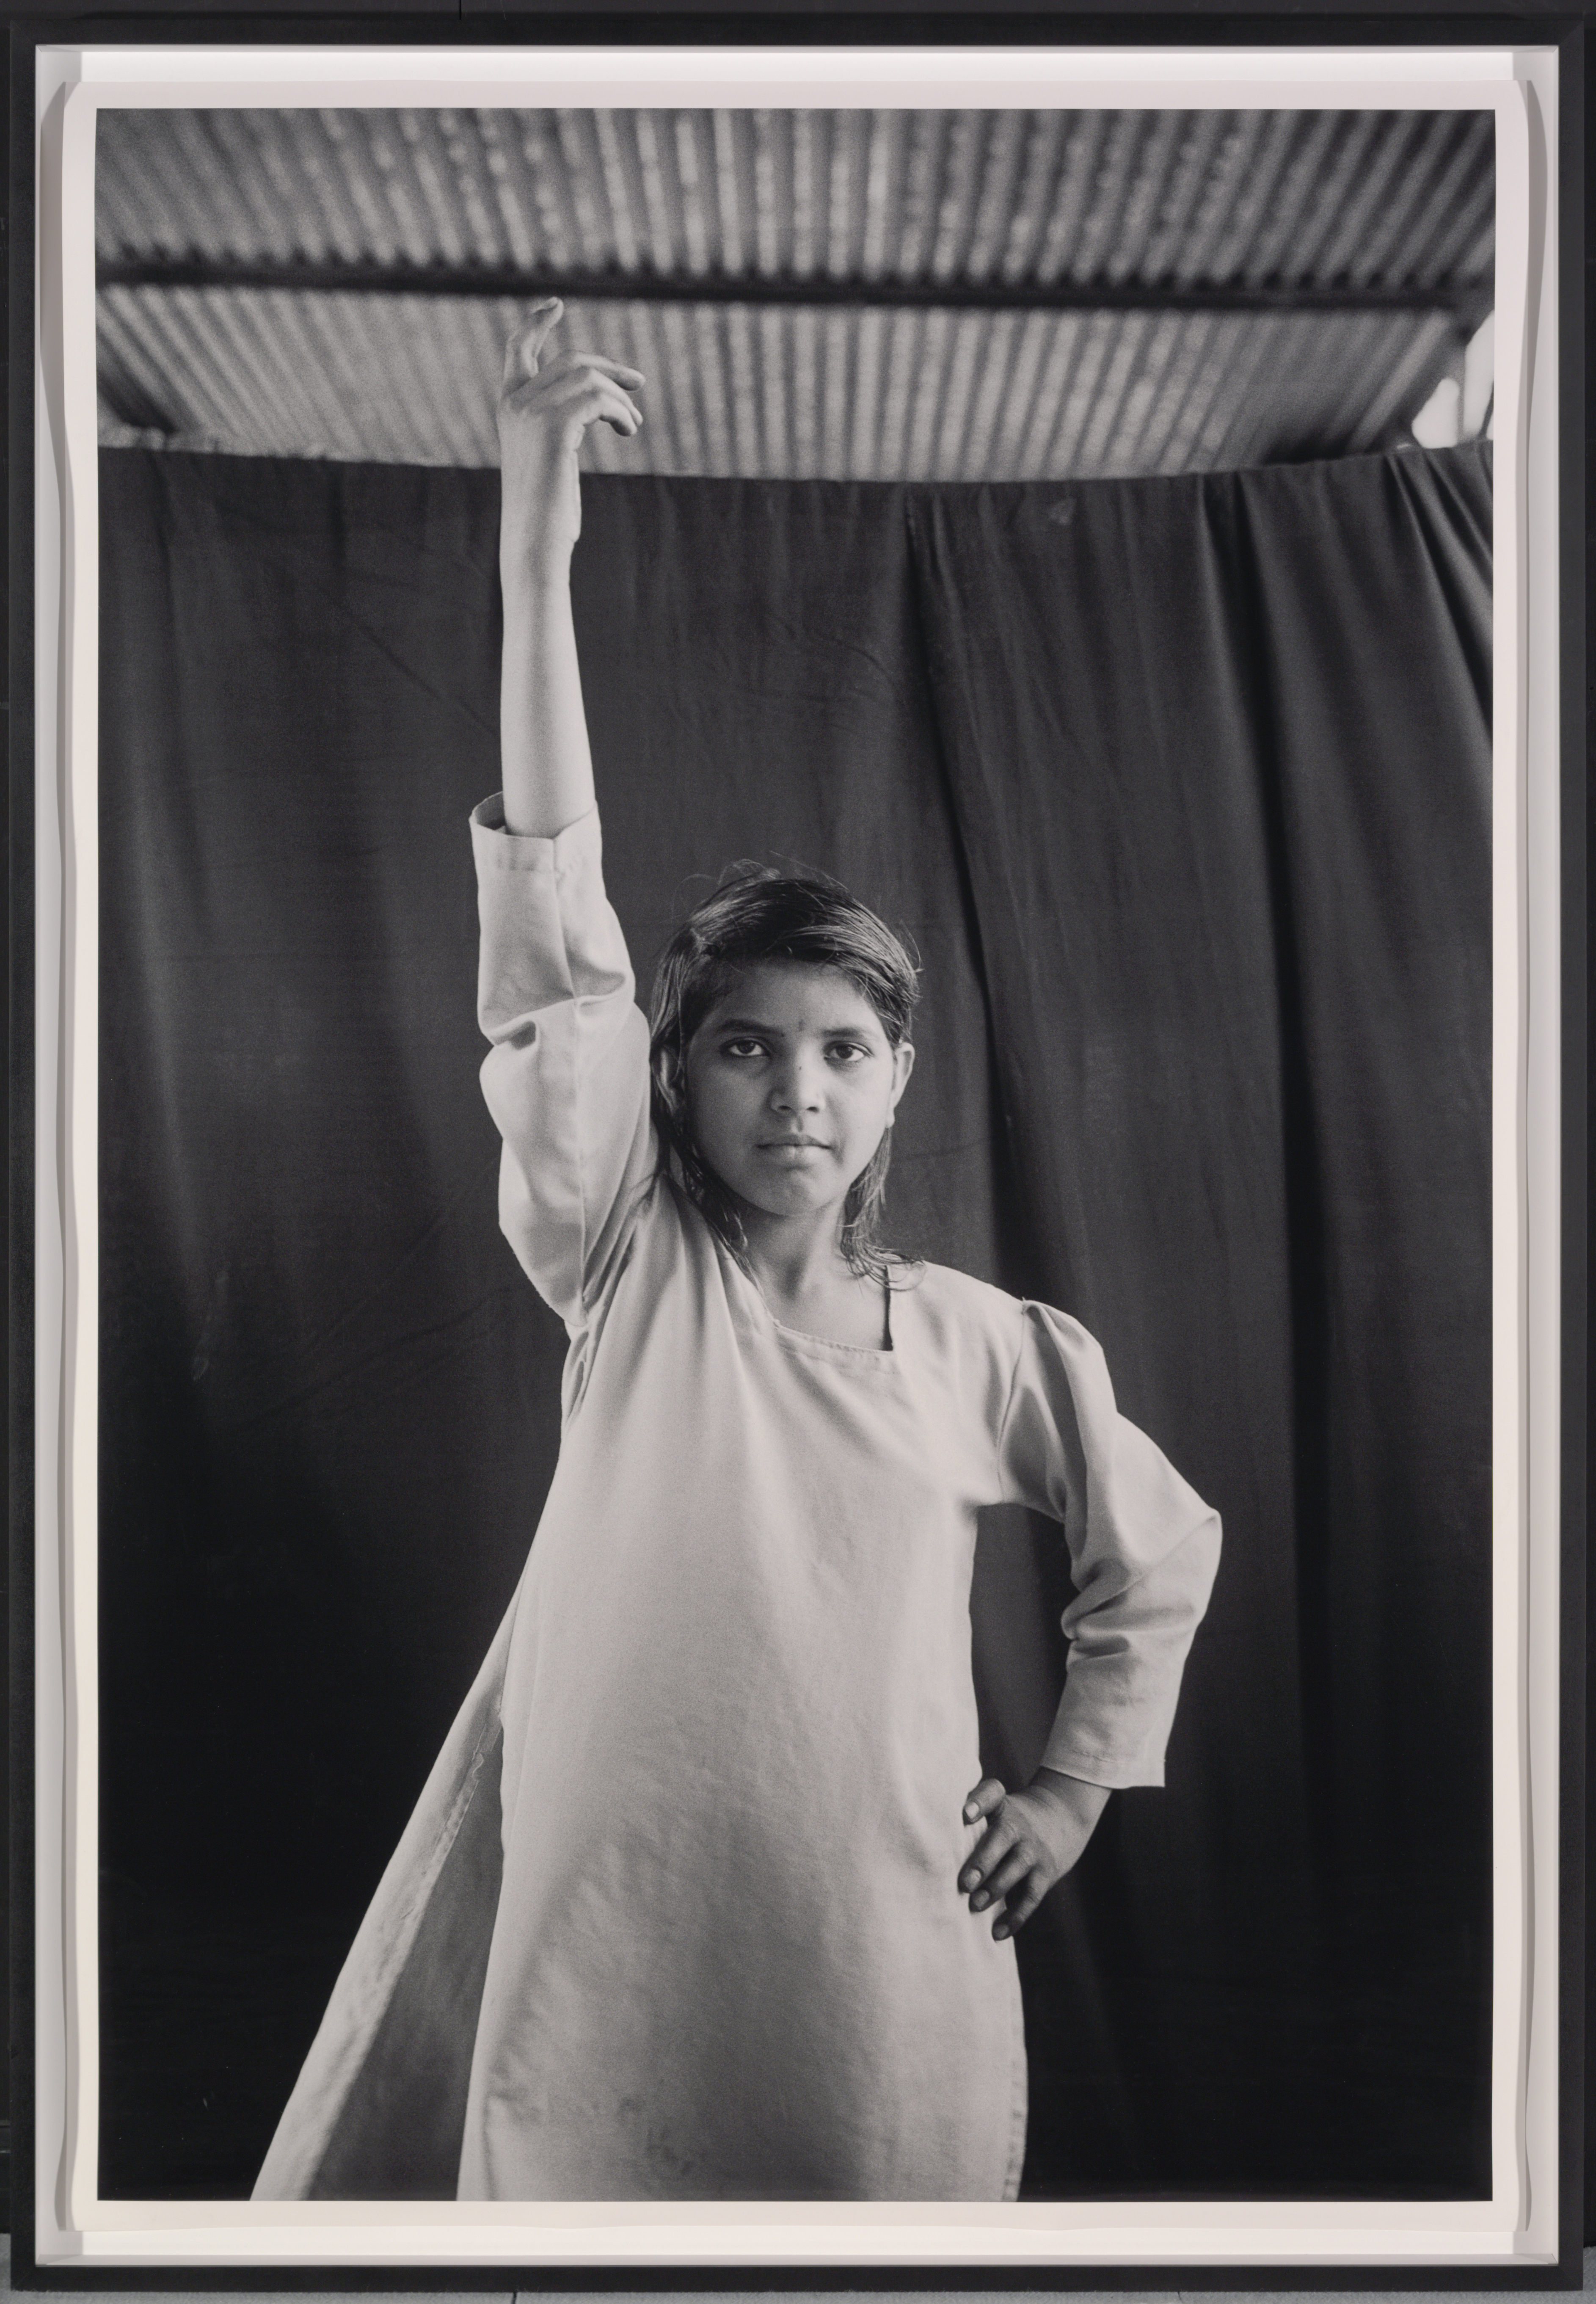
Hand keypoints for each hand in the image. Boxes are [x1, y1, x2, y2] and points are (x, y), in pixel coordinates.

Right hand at [497, 299, 643, 585]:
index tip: (556, 305)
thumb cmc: (547, 513)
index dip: (537, 323)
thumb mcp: (551, 459)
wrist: (535, 542)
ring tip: (633, 426)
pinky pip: (597, 398)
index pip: (518, 350)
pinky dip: (619, 411)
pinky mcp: (553, 427)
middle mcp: (514, 403)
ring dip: (619, 398)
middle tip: (638, 383)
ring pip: (588, 377)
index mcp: (509, 407)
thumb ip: (560, 425)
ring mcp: (531, 412)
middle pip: (571, 361)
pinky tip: (628, 430)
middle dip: (609, 368)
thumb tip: (595, 405)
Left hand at [957, 1768, 1109, 1938]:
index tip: (965, 1814)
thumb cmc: (1004, 1820)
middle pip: (1003, 1836)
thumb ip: (966, 1818)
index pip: (992, 1793)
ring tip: (975, 1905)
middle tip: (964, 1883)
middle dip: (984, 1860)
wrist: (1058, 1822)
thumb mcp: (993, 1808)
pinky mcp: (1045, 1873)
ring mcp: (1033, 1849)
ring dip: (997, 1887)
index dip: (980, 1801)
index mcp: (1001, 1805)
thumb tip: (922, 1843)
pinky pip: (1032, 1896)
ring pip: (1018, 1866)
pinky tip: (997, 1933)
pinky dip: (1015, 1916)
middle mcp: (1018, 1824)